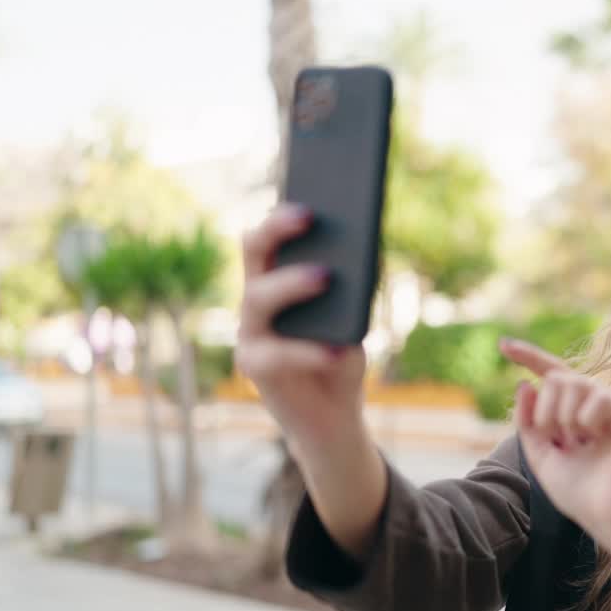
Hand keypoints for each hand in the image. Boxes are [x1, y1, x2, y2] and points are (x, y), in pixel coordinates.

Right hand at [235, 204, 366, 446]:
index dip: (284, 210)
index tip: (311, 193)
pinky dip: (310, 350)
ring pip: (257, 296)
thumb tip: (360, 251)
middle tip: (311, 216)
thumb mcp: (353, 318)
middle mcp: (255, 299)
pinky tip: (338, 348)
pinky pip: (277, 352)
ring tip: (326, 275)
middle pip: (255, 252)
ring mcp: (250, 332)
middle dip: (278, 228)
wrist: (332, 417)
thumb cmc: (340, 356)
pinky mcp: (254, 367)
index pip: (271, 234)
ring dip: (291, 283)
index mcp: (276, 278)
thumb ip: (351, 289)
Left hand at [500, 338, 610, 545]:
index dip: (530, 357)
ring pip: (575, 383)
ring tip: (576, 442)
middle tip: (558, 439)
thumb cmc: (579, 493)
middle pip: (559, 378)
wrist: (608, 519)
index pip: (554, 375)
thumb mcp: (541, 456)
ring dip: (562, 416)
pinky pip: (599, 398)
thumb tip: (524, 384)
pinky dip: (586, 419)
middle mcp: (600, 404)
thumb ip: (528, 422)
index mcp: (579, 411)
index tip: (503, 345)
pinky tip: (594, 438)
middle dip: (545, 411)